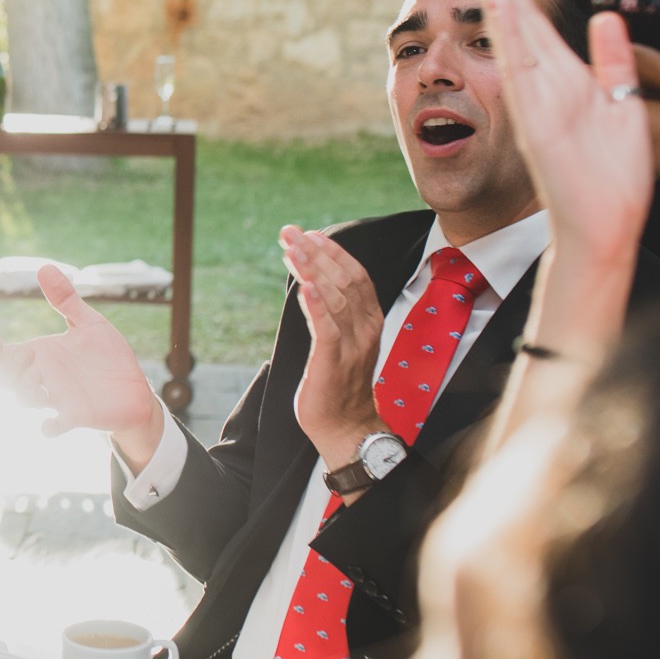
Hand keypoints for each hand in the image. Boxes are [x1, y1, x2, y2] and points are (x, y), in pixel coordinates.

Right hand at [0, 264, 159, 447]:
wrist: (135, 388)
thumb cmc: (108, 356)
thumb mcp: (89, 324)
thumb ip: (66, 300)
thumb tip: (44, 267)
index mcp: (44, 354)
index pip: (9, 355)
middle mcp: (45, 377)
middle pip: (9, 378)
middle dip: (8, 372)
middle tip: (24, 361)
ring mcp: (58, 397)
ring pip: (25, 399)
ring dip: (25, 393)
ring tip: (40, 386)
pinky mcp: (76, 415)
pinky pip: (54, 425)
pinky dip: (48, 426)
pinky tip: (48, 424)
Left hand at [281, 226, 385, 471]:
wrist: (346, 427)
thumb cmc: (338, 382)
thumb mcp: (341, 340)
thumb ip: (333, 312)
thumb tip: (312, 281)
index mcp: (370, 321)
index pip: (356, 276)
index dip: (334, 252)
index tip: (310, 233)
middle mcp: (365, 329)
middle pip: (344, 280)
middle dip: (316, 252)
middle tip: (290, 231)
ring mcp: (352, 346)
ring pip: (335, 298)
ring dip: (311, 269)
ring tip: (290, 248)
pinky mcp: (333, 363)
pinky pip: (328, 329)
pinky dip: (317, 305)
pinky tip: (305, 287)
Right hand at [465, 0, 650, 262]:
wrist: (603, 223)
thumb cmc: (613, 177)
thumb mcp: (625, 108)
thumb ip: (616, 63)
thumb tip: (606, 16)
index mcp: (566, 78)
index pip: (534, 21)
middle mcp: (544, 83)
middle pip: (516, 17)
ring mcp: (537, 100)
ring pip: (511, 34)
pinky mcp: (537, 120)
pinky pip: (519, 71)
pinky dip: (509, 38)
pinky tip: (500, 6)